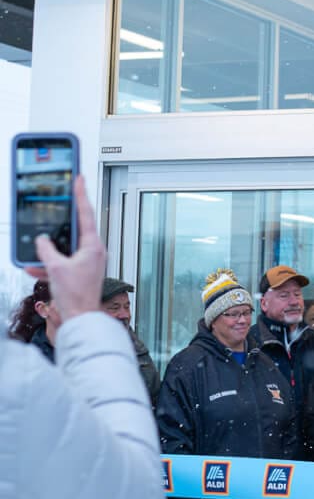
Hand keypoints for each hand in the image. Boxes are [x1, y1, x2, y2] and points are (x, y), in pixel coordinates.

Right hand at [33, 177, 104, 322]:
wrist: (80, 319)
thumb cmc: (76, 297)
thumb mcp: (55, 268)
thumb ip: (46, 251)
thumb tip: (41, 241)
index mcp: (93, 246)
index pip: (86, 214)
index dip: (81, 195)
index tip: (80, 179)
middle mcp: (94, 252)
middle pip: (75, 229)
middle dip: (61, 224)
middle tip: (59, 205)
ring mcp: (88, 263)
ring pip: (66, 248)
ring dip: (50, 250)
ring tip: (36, 249)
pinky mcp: (81, 273)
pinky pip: (63, 263)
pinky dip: (49, 264)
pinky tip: (35, 267)